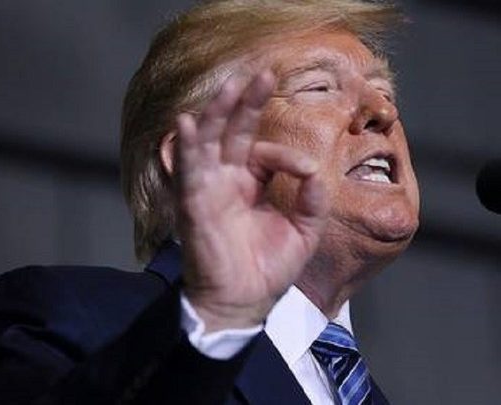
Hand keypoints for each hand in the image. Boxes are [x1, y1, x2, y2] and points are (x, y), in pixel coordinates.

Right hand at [175, 70, 327, 331]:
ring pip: (210, 142)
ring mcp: (208, 189)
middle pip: (233, 132)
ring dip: (219, 113)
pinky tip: (189, 123)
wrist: (246, 303)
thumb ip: (312, 197)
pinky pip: (188, 172)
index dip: (287, 154)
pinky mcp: (195, 206)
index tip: (305, 171)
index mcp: (250, 183)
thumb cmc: (270, 268)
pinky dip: (187, 148)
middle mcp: (227, 180)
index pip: (265, 150)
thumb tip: (312, 166)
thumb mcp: (304, 228)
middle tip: (263, 72)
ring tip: (231, 85)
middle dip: (246, 101)